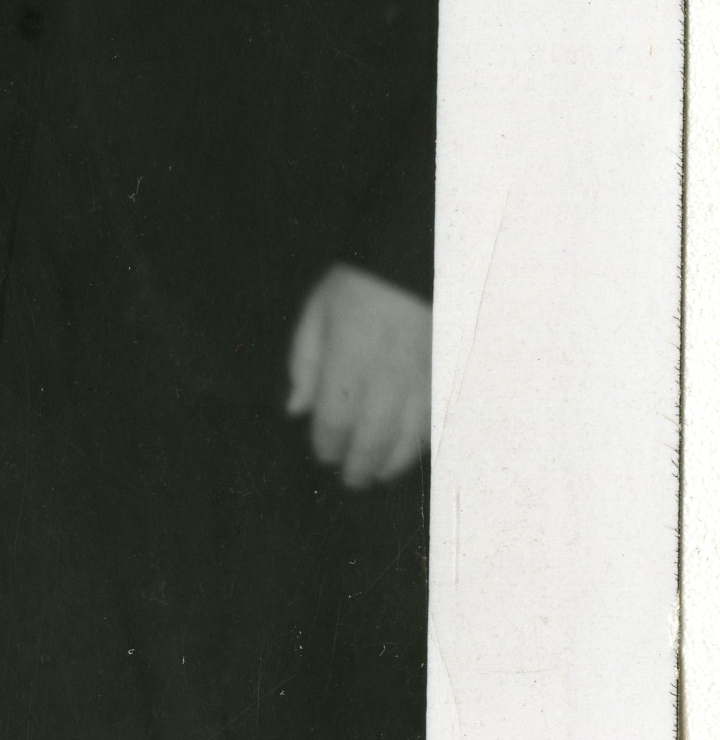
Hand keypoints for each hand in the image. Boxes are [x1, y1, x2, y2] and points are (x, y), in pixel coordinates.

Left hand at [287, 265, 430, 488]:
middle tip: (351, 479)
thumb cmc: (359, 285)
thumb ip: (305, 364)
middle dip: (360, 463)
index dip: (329, 444)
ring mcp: (421, 378)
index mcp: (350, 361)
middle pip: (373, 436)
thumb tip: (296, 410)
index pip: (336, 420)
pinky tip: (410, 453)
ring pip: (409, 435)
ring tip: (378, 475)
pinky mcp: (445, 375)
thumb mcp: (317, 313)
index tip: (323, 455)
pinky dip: (421, 442)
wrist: (417, 260)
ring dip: (392, 461)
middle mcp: (388, 377)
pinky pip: (434, 419)